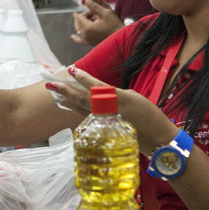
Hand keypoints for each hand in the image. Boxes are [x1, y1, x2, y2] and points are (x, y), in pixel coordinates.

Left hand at [56, 66, 176, 150]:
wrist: (157, 139)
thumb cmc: (150, 116)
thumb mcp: (134, 98)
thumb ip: (115, 95)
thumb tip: (100, 93)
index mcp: (121, 99)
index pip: (97, 87)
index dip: (83, 78)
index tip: (71, 70)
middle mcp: (110, 110)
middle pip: (83, 99)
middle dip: (66, 90)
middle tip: (51, 83)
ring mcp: (106, 121)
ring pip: (82, 109)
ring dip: (68, 100)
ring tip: (55, 92)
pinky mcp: (105, 130)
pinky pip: (88, 118)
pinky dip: (77, 110)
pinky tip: (69, 105)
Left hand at [71, 0, 122, 45]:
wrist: (121, 38)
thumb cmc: (114, 25)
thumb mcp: (105, 12)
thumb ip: (94, 6)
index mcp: (87, 28)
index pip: (80, 16)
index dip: (87, 12)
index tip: (96, 11)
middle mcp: (85, 36)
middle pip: (78, 23)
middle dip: (83, 17)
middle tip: (92, 13)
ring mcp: (87, 41)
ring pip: (78, 30)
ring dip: (80, 24)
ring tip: (84, 18)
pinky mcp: (90, 44)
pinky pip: (80, 41)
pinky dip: (76, 38)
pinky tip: (73, 36)